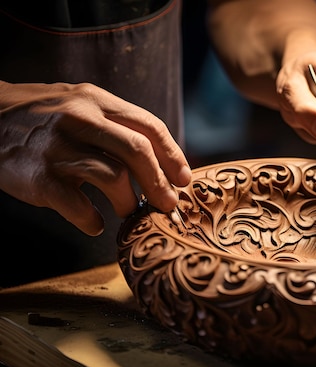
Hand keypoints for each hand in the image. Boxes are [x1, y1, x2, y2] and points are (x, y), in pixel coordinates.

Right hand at [0, 81, 190, 235]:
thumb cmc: (42, 118)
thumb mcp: (80, 105)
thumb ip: (116, 126)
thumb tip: (162, 162)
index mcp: (96, 101)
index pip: (149, 125)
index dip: (173, 155)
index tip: (184, 179)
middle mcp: (80, 119)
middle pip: (138, 151)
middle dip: (160, 183)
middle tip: (168, 204)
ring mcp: (58, 148)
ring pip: (113, 177)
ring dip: (129, 203)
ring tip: (129, 213)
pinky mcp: (39, 178)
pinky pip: (79, 206)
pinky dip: (93, 220)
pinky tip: (95, 223)